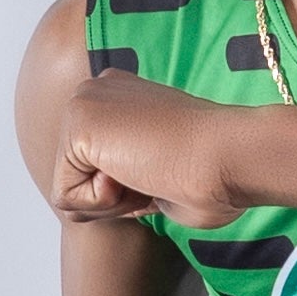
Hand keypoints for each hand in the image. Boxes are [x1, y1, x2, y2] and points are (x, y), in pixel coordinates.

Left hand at [52, 66, 253, 232]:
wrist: (231, 157)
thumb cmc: (214, 176)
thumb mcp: (159, 172)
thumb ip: (127, 175)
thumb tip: (106, 188)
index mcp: (117, 98)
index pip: (91, 173)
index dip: (126, 193)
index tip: (165, 170)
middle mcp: (97, 92)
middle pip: (73, 181)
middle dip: (112, 199)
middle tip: (157, 173)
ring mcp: (84, 102)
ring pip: (67, 192)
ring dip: (111, 203)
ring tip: (150, 170)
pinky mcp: (77, 124)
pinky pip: (65, 197)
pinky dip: (103, 203)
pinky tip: (137, 172)